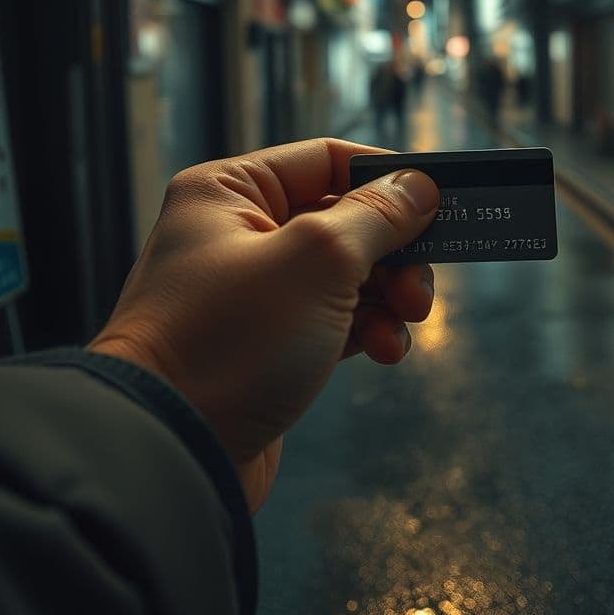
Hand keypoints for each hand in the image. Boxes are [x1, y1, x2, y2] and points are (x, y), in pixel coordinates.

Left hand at [88, 139, 438, 511]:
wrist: (170, 454)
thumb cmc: (232, 342)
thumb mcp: (317, 262)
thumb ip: (377, 216)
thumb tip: (420, 186)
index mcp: (230, 192)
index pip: (328, 160)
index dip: (389, 178)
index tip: (443, 203)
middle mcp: (237, 233)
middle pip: (346, 219)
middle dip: (395, 251)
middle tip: (422, 286)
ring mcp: (253, 291)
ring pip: (347, 273)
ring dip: (388, 294)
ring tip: (407, 321)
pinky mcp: (268, 343)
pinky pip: (335, 319)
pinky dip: (368, 329)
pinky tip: (386, 351)